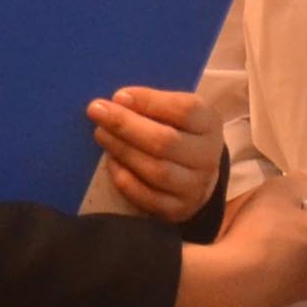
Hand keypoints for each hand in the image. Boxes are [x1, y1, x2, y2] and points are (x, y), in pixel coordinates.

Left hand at [88, 87, 222, 221]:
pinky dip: (124, 178)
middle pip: (165, 142)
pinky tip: (112, 161)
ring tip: (101, 134)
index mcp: (210, 124)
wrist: (197, 174)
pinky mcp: (178, 209)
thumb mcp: (178, 113)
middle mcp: (207, 157)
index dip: (149, 101)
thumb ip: (154, 104)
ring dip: (122, 150)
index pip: (184, 110)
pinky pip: (146, 197)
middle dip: (125, 125)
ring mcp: (194, 187)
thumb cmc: (180, 133)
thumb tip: (119, 101)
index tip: (119, 96)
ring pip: (156, 170)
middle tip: (96, 111)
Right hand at [172, 180, 306, 306]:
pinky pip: (286, 280)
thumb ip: (299, 183)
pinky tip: (265, 259)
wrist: (231, 283)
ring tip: (284, 238)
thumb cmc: (264, 232)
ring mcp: (303, 292)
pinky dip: (281, 269)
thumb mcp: (278, 192)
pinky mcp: (278, 304)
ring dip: (301, 255)